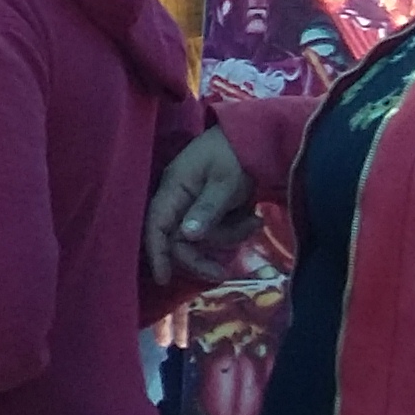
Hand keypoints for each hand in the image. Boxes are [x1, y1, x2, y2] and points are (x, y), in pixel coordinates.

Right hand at [146, 124, 259, 285]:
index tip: (164, 278)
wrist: (258, 136)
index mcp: (175, 187)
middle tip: (225, 273)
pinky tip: (254, 217)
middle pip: (179, 238)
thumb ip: (206, 210)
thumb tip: (187, 235)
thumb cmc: (237, 155)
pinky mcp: (210, 206)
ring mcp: (194, 202)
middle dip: (203, 256)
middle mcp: (179, 197)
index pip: (157, 224)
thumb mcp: (226, 183)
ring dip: (230, 236)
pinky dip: (236, 228)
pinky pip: (217, 228)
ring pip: (203, 236)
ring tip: (255, 222)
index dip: (157, 252)